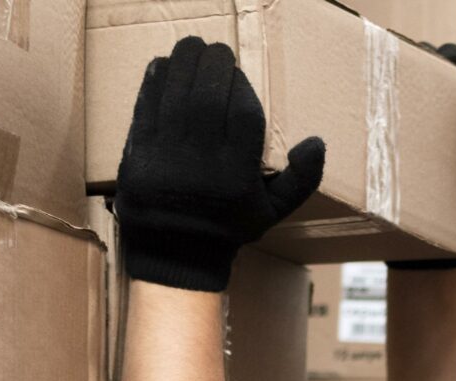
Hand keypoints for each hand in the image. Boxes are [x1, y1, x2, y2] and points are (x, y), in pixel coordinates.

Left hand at [115, 36, 325, 291]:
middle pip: (207, 97)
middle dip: (211, 64)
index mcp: (237, 175)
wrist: (176, 256)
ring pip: (176, 95)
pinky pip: (145, 108)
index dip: (240, 86)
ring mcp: (167, 158)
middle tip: (214, 49)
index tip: (237, 72)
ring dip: (183, 63)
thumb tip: (317, 142)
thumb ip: (301, 179)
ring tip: (190, 47)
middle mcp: (202, 164)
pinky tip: (163, 66)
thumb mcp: (273, 212)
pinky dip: (154, 82)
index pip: (243, 114)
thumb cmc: (228, 228)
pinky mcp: (138, 155)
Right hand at [389, 45, 455, 269]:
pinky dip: (371, 108)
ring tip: (380, 79)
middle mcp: (436, 111)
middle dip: (412, 60)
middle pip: (423, 69)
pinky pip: (377, 119)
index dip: (450, 56)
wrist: (440, 242)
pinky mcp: (386, 146)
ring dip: (387, 78)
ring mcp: (409, 128)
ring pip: (396, 89)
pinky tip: (365, 106)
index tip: (439, 59)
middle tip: (400, 65)